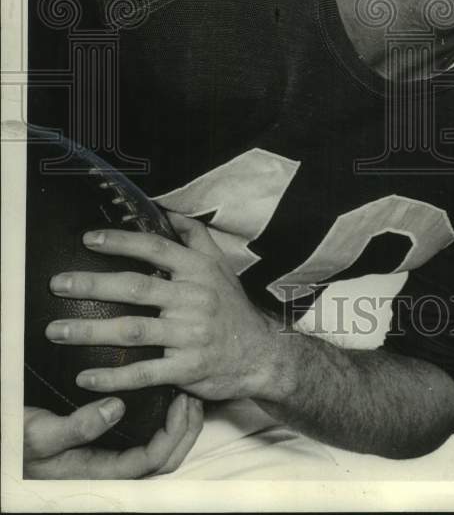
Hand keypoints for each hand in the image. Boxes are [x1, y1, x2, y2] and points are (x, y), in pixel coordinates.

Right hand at [23, 393, 202, 478]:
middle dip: (187, 429)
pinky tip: (168, 396)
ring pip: (162, 451)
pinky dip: (167, 421)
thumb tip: (116, 408)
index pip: (152, 460)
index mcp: (99, 472)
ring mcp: (113, 457)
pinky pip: (149, 439)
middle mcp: (111, 468)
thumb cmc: (18, 442)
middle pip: (166, 459)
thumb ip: (77, 427)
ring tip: (187, 392)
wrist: (7, 440)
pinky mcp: (111, 444)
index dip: (174, 433)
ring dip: (181, 425)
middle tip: (193, 394)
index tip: (182, 399)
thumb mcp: (40, 435)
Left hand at [45, 214, 278, 400]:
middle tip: (58, 284)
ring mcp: (190, 335)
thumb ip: (195, 238)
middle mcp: (194, 299)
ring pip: (132, 331)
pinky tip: (85, 376)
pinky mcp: (187, 369)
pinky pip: (144, 373)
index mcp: (199, 271)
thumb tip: (169, 212)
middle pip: (136, 288)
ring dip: (90, 331)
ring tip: (57, 330)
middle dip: (92, 285)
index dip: (121, 242)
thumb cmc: (232, 308)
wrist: (261, 355)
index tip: (88, 240)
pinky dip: (113, 376)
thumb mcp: (221, 267)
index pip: (155, 249)